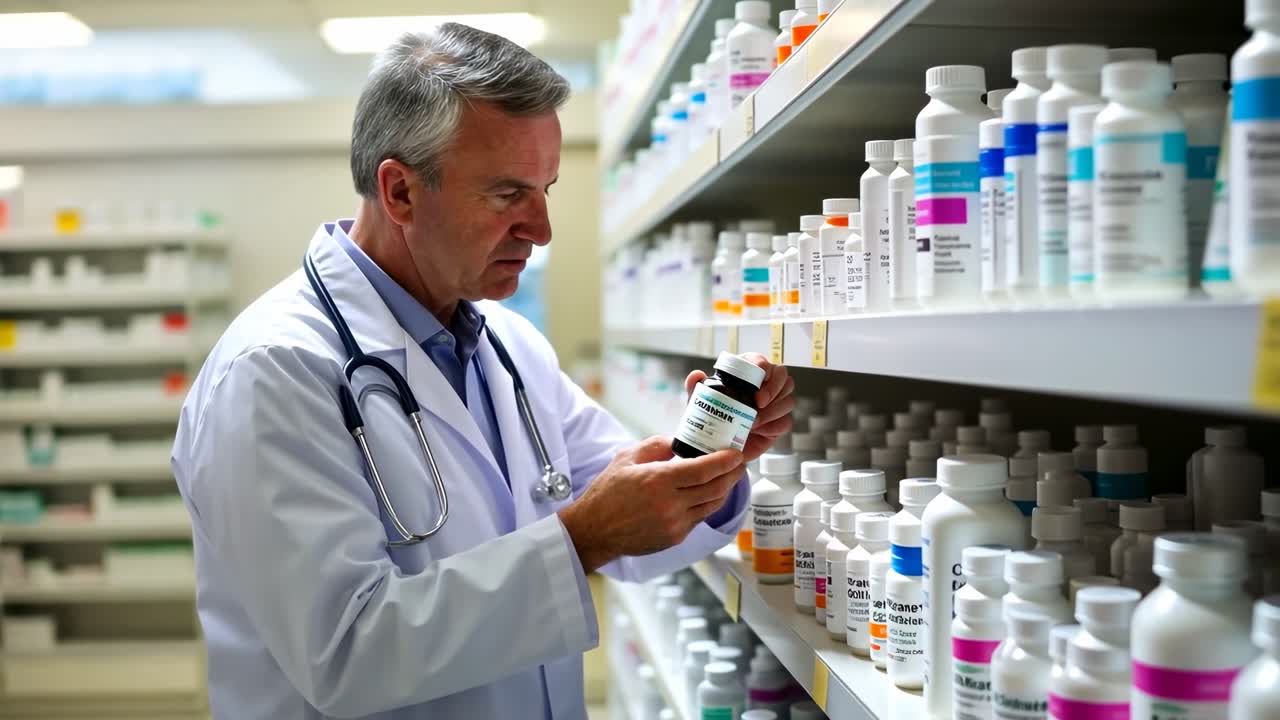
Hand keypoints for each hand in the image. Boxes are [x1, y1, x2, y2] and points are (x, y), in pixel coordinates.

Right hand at [558, 436, 743, 572]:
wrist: (594, 531)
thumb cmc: (607, 493)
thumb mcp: (627, 457)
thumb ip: (656, 445)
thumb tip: (680, 441)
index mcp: (658, 480)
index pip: (704, 470)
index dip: (726, 460)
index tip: (736, 453)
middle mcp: (670, 504)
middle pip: (715, 488)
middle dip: (732, 473)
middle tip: (739, 462)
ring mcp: (674, 524)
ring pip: (712, 504)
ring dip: (724, 489)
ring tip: (728, 476)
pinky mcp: (675, 537)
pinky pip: (700, 517)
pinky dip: (709, 503)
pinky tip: (708, 493)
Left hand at [684, 352, 793, 462]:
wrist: (717, 444)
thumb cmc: (713, 415)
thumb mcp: (702, 402)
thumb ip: (696, 387)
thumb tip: (696, 375)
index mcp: (748, 372)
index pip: (762, 362)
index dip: (763, 368)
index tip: (756, 381)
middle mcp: (765, 385)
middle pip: (783, 377)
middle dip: (773, 389)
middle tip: (758, 402)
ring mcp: (775, 404)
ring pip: (788, 400)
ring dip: (772, 411)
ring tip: (753, 422)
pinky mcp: (779, 423)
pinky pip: (785, 422)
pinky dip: (773, 426)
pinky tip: (760, 430)